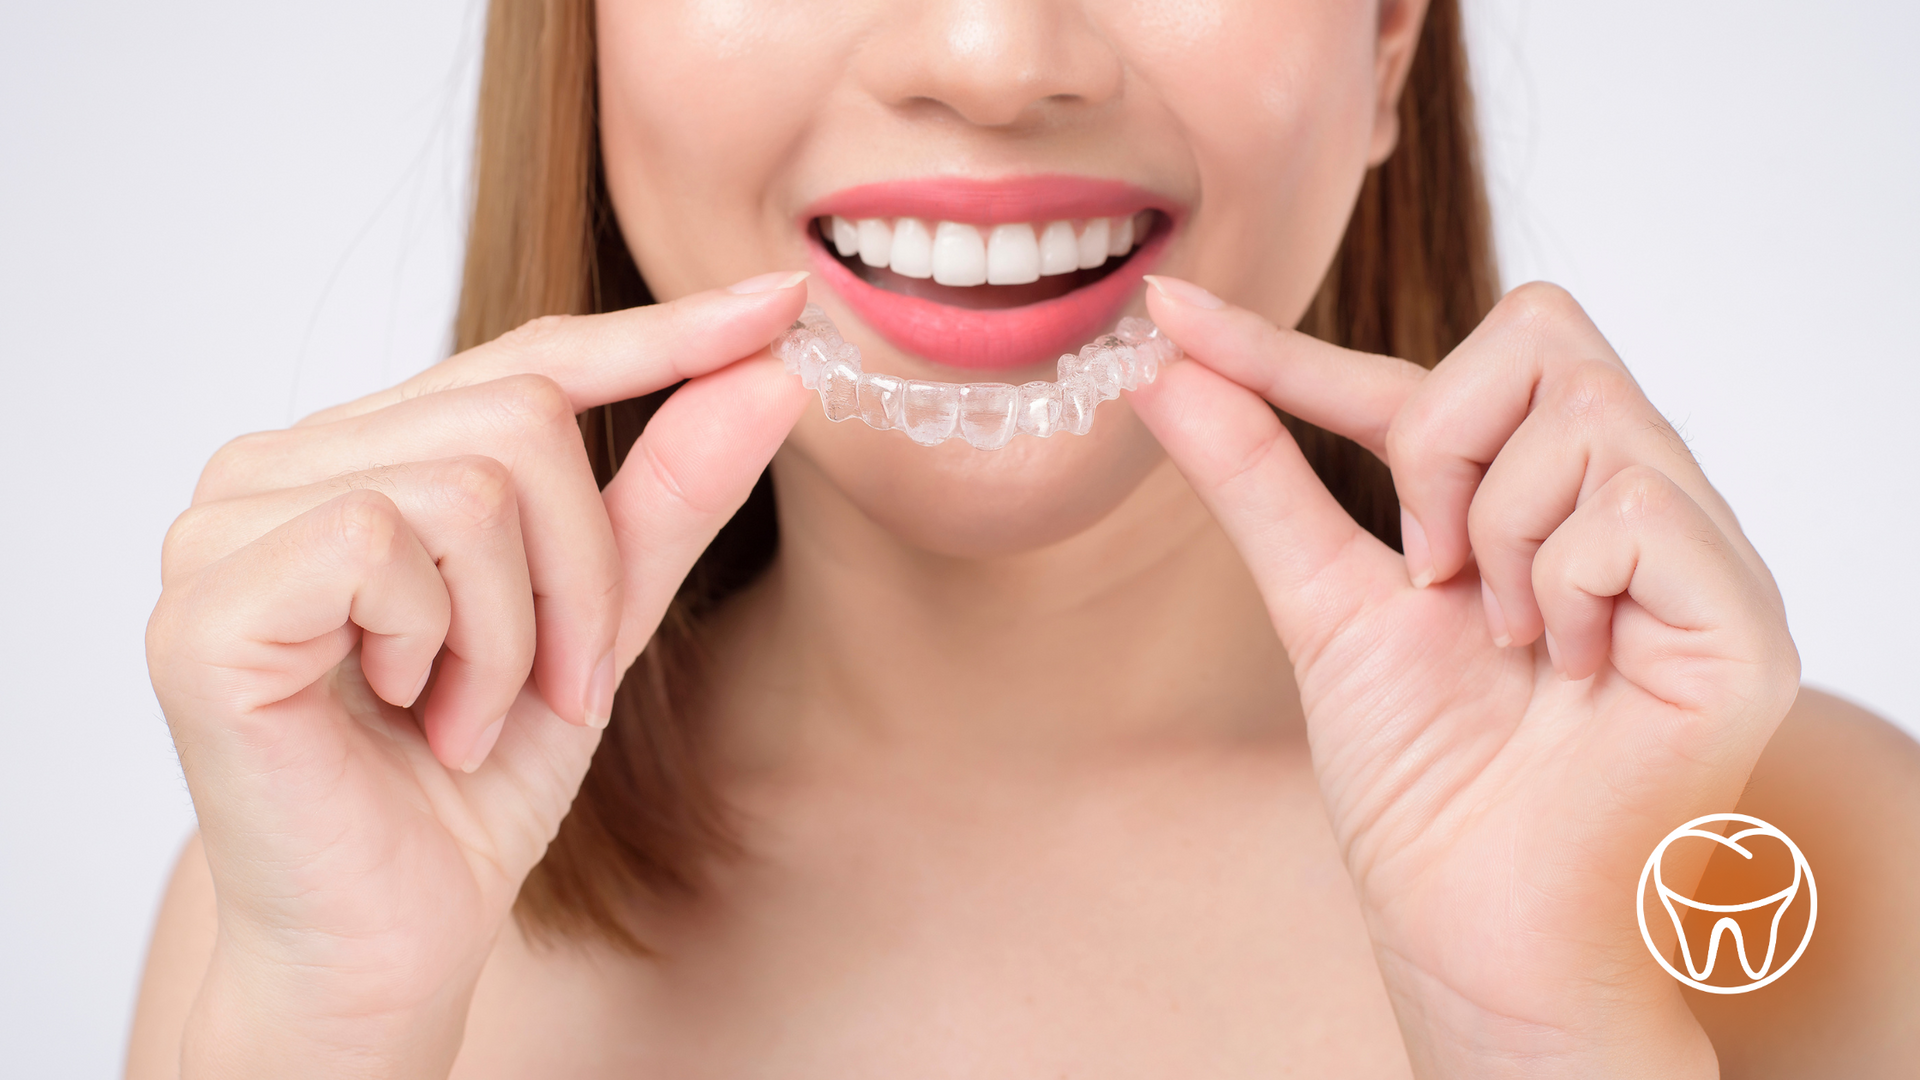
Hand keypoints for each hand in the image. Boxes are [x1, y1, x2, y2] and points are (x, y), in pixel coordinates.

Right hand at [146, 272, 811, 1078]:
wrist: (392, 936)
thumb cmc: (473, 782)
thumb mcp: (599, 621)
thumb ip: (667, 496)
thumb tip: (770, 369)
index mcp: (361, 455)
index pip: (525, 360)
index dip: (657, 335)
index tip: (779, 303)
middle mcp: (278, 464)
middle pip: (519, 413)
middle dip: (585, 570)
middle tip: (563, 684)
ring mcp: (224, 523)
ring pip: (472, 481)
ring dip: (519, 631)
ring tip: (473, 714)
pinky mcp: (207, 599)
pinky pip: (389, 542)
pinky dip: (446, 648)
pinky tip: (415, 715)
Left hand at [1129, 278, 1798, 1077]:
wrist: (1475, 923)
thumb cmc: (1423, 782)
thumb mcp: (1323, 601)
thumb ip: (1260, 479)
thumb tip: (1165, 368)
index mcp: (1549, 496)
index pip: (1435, 372)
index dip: (1298, 345)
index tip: (1170, 314)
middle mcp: (1636, 503)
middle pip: (1539, 331)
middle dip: (1435, 449)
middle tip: (1427, 573)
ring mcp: (1699, 555)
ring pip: (1581, 412)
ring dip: (1493, 536)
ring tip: (1508, 642)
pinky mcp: (1742, 617)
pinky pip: (1632, 505)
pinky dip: (1559, 585)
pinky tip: (1565, 669)